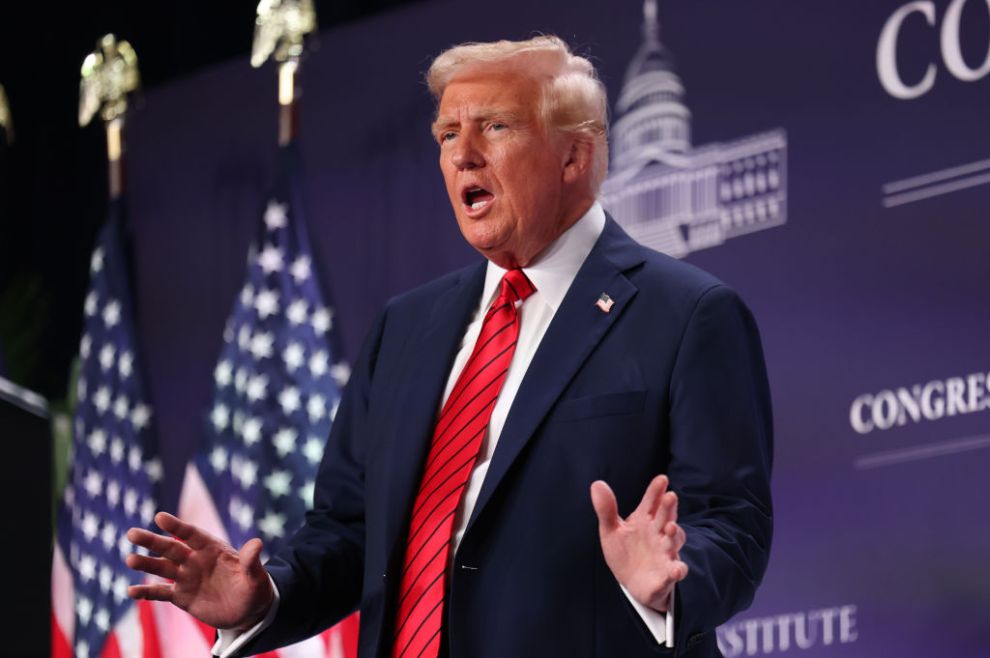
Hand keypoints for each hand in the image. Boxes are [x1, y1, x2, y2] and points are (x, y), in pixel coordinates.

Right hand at [126, 511, 273, 630]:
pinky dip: (146, 592)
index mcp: (213, 549)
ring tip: (129, 559)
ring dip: (146, 564)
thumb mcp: (256, 576)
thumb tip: (257, 543)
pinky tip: (131, 591)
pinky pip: (160, 593)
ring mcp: (187, 578)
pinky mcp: (181, 596)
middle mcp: (195, 560)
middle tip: (132, 534)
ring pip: (162, 568)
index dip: (176, 526)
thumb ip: (251, 561)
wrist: (247, 611)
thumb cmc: (254, 588)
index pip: (192, 534)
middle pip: (170, 548)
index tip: (159, 517)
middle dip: (152, 541)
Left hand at [590, 475, 687, 611]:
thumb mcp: (611, 530)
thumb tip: (596, 484)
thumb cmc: (625, 552)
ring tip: (670, 527)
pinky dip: (677, 570)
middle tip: (670, 496)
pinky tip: (677, 570)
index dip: (656, 491)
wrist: (632, 582)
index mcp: (645, 520)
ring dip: (675, 534)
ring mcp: (665, 553)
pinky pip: (674, 572)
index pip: (651, 502)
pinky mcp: (667, 574)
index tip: (661, 479)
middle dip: (668, 508)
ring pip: (674, 541)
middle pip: (666, 517)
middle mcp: (658, 534)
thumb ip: (606, 509)